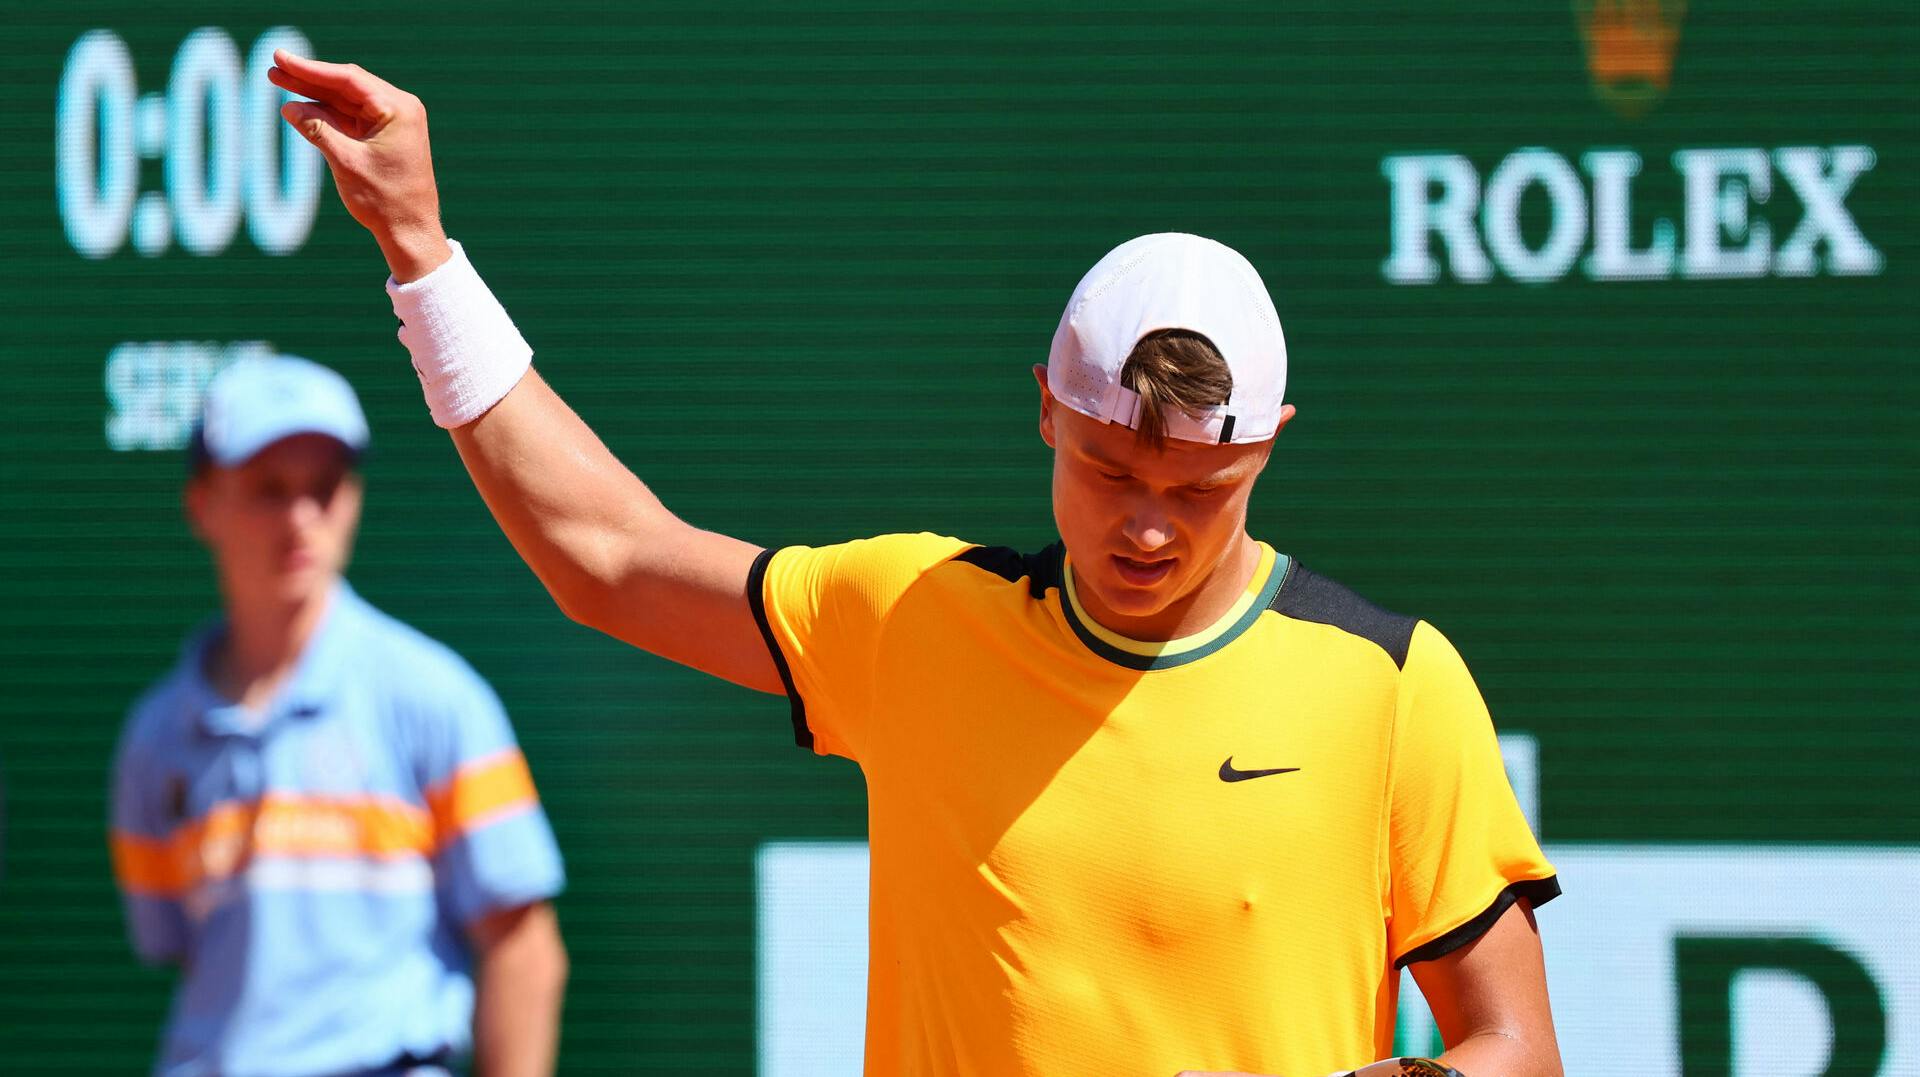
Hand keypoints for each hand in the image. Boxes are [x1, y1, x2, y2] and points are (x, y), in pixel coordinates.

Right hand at [266, 51, 451, 280]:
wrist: (410, 232)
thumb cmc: (384, 200)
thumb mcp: (345, 161)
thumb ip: (317, 130)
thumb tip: (289, 107)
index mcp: (399, 109)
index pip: (349, 79)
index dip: (311, 69)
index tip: (281, 58)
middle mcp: (399, 109)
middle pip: (346, 85)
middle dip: (309, 78)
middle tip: (274, 66)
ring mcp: (392, 122)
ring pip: (345, 100)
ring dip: (313, 93)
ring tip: (278, 80)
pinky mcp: (383, 136)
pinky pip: (350, 117)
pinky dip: (325, 113)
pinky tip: (298, 106)